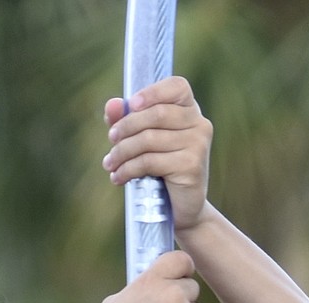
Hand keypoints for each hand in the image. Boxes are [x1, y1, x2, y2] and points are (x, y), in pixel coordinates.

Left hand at [102, 77, 211, 232]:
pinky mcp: (191, 167)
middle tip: (111, 141)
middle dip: (126, 126)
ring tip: (110, 164)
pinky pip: (150, 161)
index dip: (152, 92)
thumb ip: (128, 119)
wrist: (179, 209)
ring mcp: (198, 145)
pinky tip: (118, 178)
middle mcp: (199, 124)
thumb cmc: (160, 170)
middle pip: (156, 114)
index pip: (176, 86)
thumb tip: (112, 105)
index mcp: (190, 110)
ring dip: (122, 152)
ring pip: (149, 139)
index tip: (132, 105)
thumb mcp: (143, 141)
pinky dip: (128, 169)